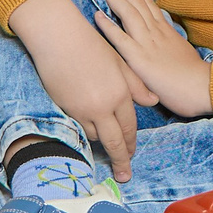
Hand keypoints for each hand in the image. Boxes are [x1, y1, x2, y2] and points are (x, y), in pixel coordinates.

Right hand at [9, 0, 155, 181]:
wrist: (59, 39)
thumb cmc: (91, 46)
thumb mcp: (120, 63)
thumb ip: (136, 85)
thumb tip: (152, 102)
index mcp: (121, 93)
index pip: (129, 127)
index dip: (131, 143)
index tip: (132, 156)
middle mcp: (104, 105)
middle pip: (114, 141)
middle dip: (120, 159)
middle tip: (124, 174)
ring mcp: (84, 109)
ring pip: (96, 135)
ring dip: (103, 142)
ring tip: (107, 151)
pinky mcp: (66, 109)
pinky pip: (80, 128)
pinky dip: (87, 133)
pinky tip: (90, 135)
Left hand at [95, 0, 212, 118]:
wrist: (204, 88)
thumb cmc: (195, 77)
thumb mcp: (183, 52)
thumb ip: (170, 44)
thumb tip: (165, 40)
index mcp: (166, 31)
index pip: (148, 4)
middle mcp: (156, 32)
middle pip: (137, 2)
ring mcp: (148, 44)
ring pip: (129, 13)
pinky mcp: (140, 59)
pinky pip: (121, 39)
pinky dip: (108, 26)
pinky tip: (97, 15)